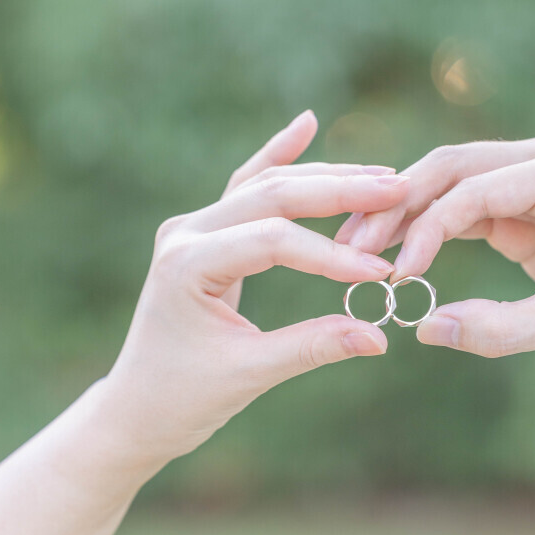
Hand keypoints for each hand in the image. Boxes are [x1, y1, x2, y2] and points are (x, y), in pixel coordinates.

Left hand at [97, 112, 407, 477]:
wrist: (135, 409)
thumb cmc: (182, 398)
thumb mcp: (250, 374)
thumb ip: (314, 347)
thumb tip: (380, 337)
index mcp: (187, 264)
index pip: (274, 241)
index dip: (332, 254)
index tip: (383, 272)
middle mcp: (185, 233)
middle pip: (273, 195)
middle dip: (340, 191)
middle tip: (398, 188)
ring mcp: (192, 228)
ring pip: (266, 186)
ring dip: (324, 178)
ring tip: (382, 176)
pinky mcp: (204, 234)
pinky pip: (247, 188)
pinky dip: (279, 158)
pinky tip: (306, 125)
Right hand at [336, 133, 534, 382]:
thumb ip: (500, 330)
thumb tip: (424, 328)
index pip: (476, 188)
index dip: (427, 229)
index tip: (394, 276)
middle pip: (454, 166)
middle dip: (399, 205)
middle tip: (350, 243)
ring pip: (451, 179)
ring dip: (405, 211)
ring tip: (357, 246)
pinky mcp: (524, 196)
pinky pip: (464, 202)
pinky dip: (428, 224)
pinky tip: (392, 249)